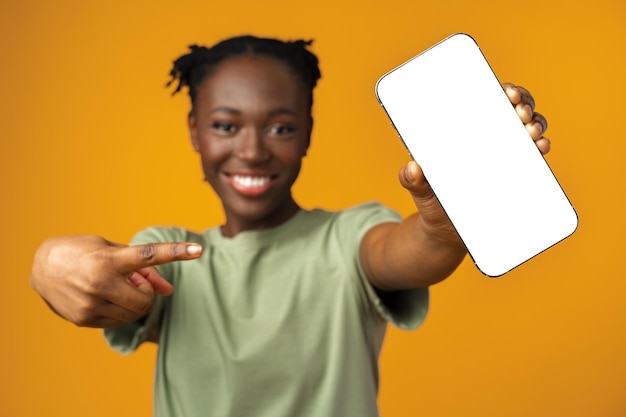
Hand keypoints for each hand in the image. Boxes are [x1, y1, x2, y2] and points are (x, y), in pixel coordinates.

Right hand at [30, 235, 202, 327]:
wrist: (41, 266)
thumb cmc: (85, 252)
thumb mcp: (113, 251)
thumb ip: (145, 270)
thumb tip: (169, 291)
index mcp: (109, 259)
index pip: (149, 256)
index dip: (176, 252)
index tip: (199, 249)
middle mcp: (100, 283)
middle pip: (145, 300)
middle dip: (146, 294)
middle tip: (134, 282)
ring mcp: (90, 304)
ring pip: (134, 314)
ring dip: (132, 303)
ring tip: (115, 288)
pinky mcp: (84, 319)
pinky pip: (118, 322)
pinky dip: (119, 311)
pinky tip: (103, 297)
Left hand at [398, 82, 551, 241]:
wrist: (446, 233)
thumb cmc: (432, 202)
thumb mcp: (419, 189)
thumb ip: (412, 180)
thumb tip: (412, 168)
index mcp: (464, 133)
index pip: (485, 100)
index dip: (500, 90)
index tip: (505, 91)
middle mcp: (488, 138)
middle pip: (512, 110)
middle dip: (522, 103)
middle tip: (518, 111)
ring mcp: (505, 155)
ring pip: (528, 129)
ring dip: (535, 123)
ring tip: (530, 130)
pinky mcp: (518, 175)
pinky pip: (535, 157)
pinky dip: (541, 147)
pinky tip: (541, 147)